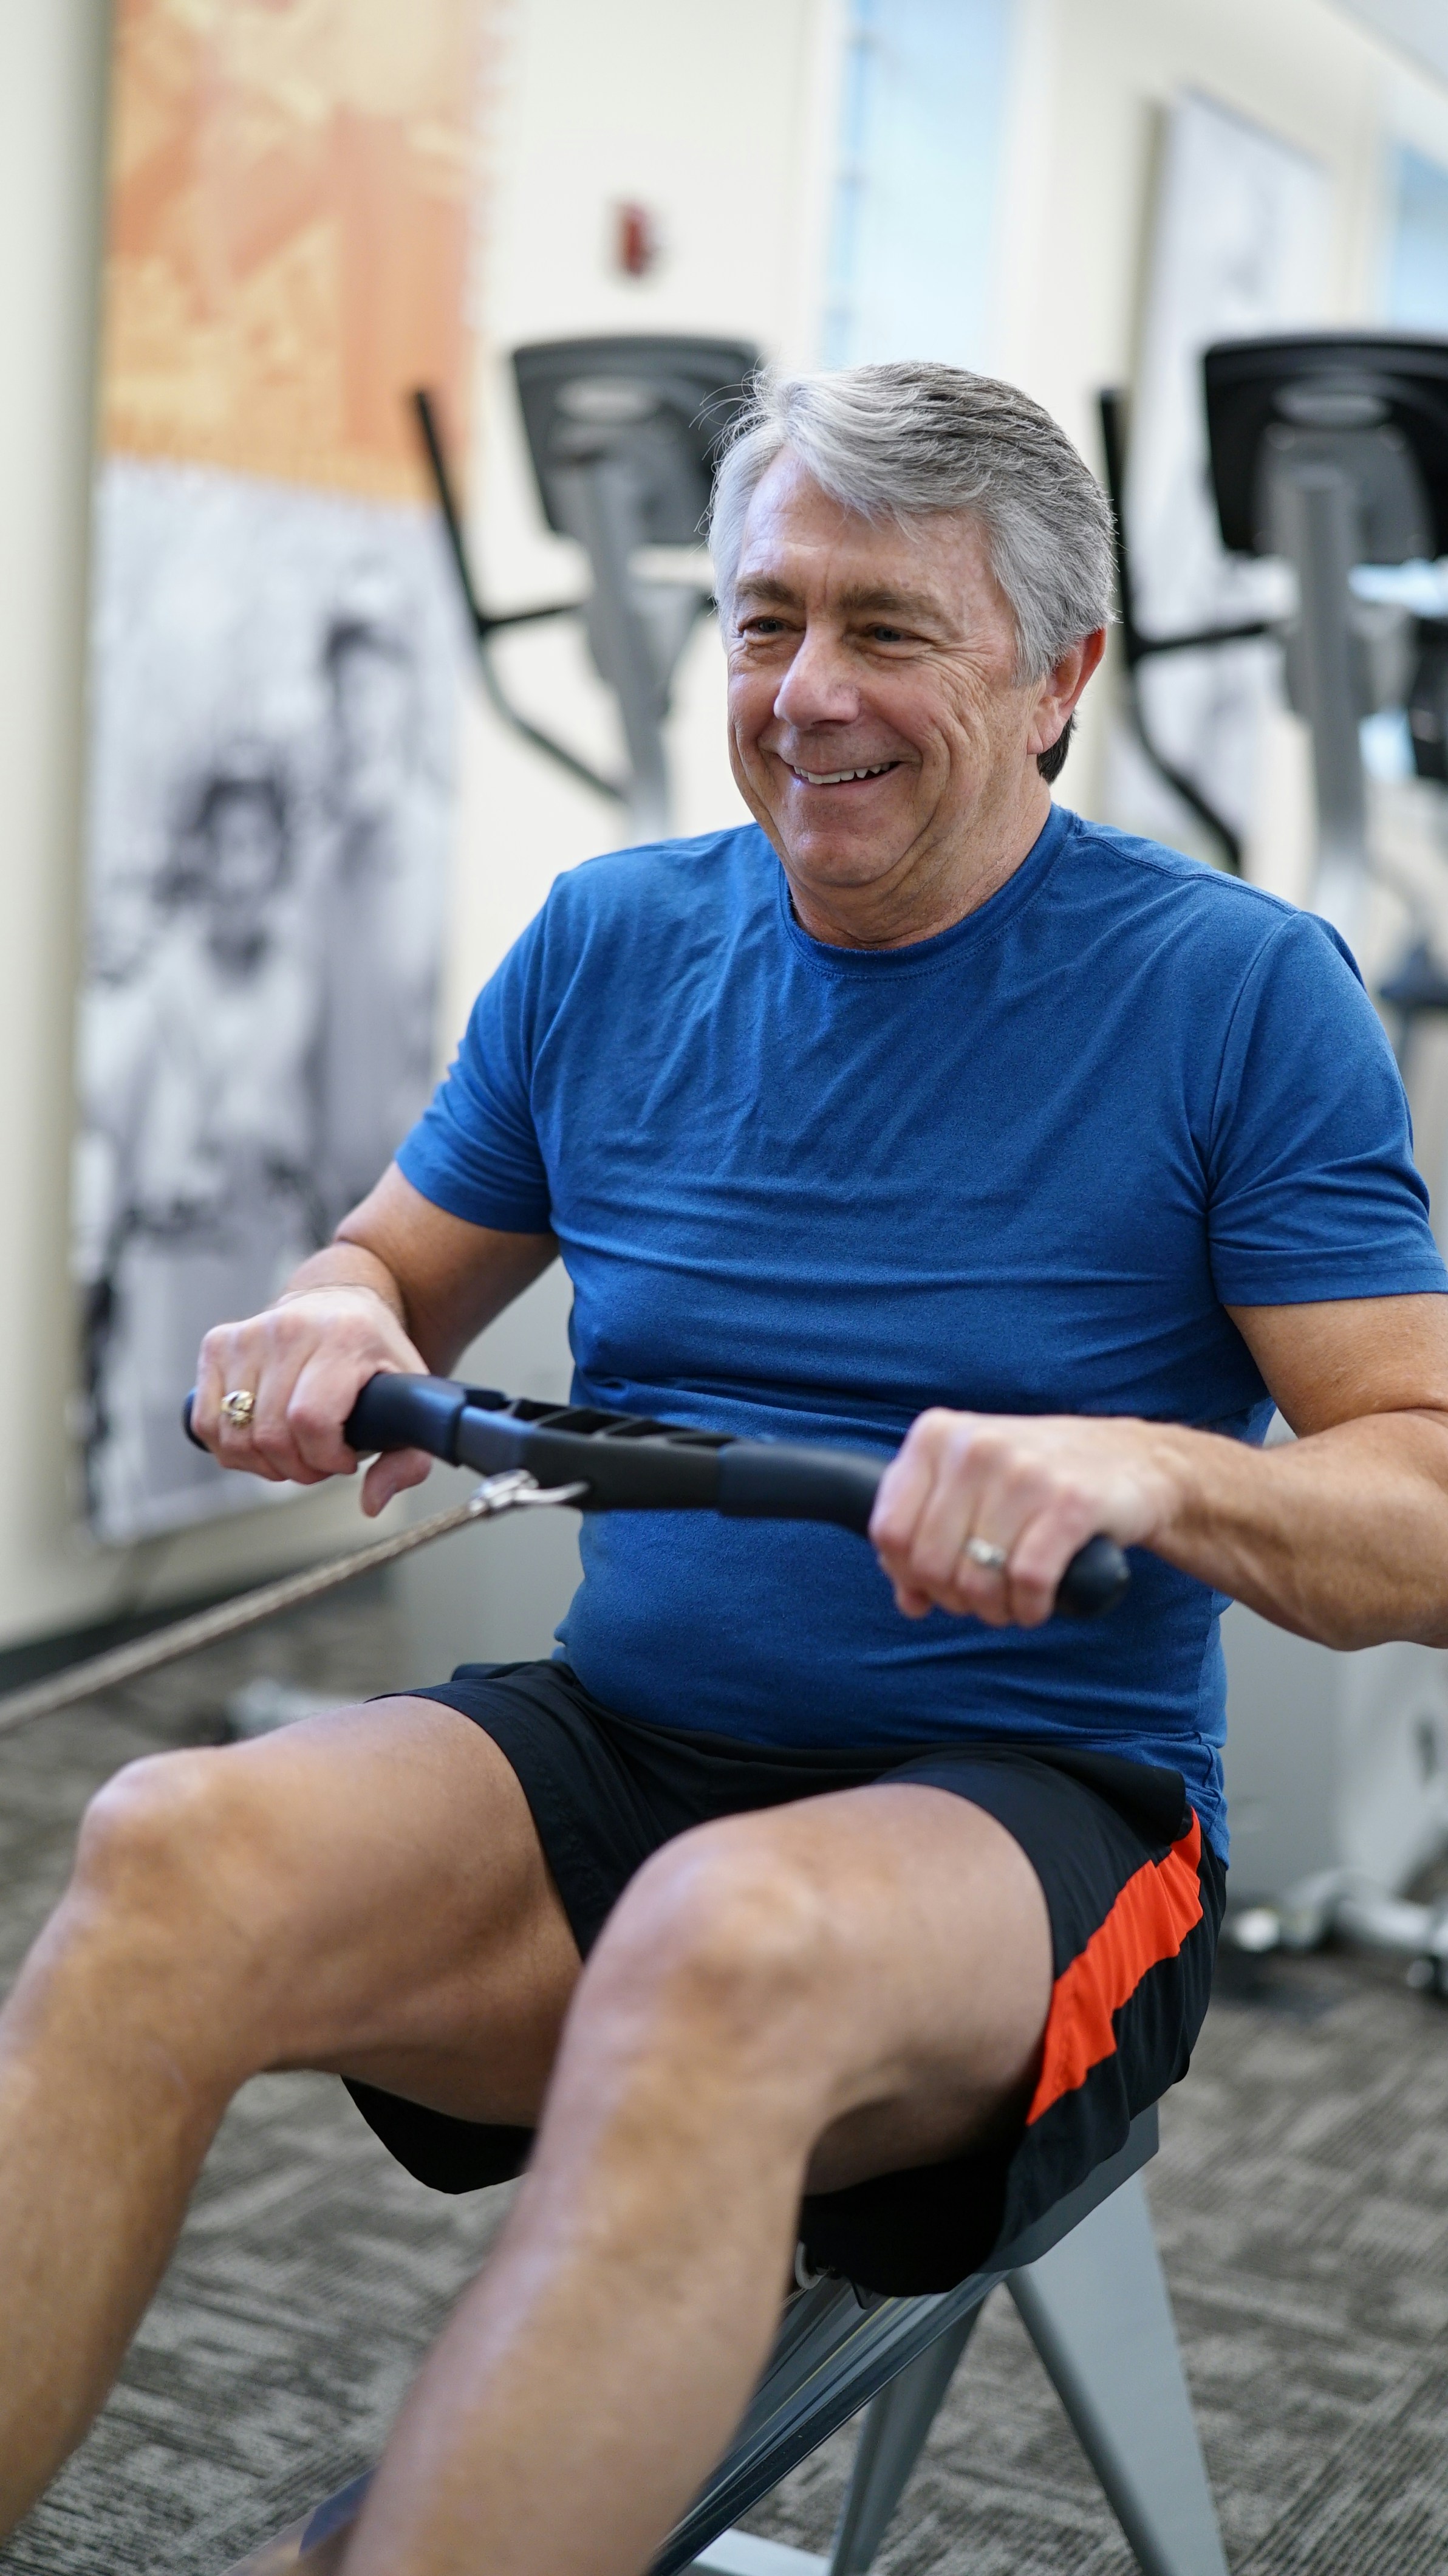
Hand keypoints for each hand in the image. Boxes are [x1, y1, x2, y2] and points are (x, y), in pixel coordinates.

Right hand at [191, 1284, 433, 1516]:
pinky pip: (207, 1422)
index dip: (324, 1458)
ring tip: (292, 1452)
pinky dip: (230, 1448)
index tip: (344, 1460)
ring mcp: (248, 1334)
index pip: (311, 1420)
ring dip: (263, 1463)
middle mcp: (290, 1329)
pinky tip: (259, 1442)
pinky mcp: (218, 1343)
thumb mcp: (409, 1402)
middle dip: (297, 1467)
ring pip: (235, 1435)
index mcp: (345, 1336)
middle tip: (319, 1461)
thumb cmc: (375, 1358)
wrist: (341, 1305)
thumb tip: (372, 1503)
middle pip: (271, 1434)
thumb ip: (408, 1460)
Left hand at [868, 1408, 1176, 1627]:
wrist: (1134, 1460)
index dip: (904, 1574)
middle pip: (930, 1562)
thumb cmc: (1039, 1478)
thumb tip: (908, 1600)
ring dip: (993, 1610)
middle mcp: (975, 1446)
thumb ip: (927, 1534)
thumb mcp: (972, 1486)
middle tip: (981, 1599)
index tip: (931, 1586)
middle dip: (953, 1598)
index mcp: (936, 1435)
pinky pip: (1027, 1581)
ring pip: (977, 1578)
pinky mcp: (1071, 1501)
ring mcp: (1024, 1471)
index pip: (888, 1528)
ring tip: (1009, 1603)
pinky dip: (1028, 1608)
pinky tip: (1036, 1604)